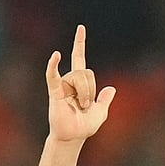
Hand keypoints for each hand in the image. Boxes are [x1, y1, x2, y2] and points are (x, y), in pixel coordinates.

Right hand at [45, 24, 115, 143]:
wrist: (73, 137)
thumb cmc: (84, 126)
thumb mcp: (101, 113)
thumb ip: (105, 100)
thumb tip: (111, 89)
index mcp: (81, 83)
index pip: (80, 59)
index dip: (80, 44)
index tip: (80, 28)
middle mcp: (70, 81)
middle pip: (85, 72)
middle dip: (90, 89)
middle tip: (86, 105)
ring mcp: (62, 86)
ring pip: (78, 77)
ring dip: (84, 93)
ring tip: (80, 107)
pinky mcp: (55, 92)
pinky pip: (53, 76)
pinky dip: (53, 65)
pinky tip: (56, 55)